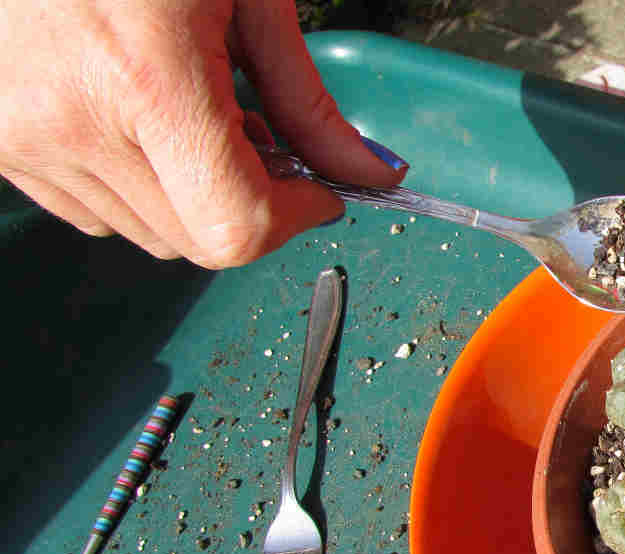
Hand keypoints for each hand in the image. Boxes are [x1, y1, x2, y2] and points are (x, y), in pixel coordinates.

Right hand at [0, 0, 407, 267]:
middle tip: (265, 141)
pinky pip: (96, 211)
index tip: (318, 193)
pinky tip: (148, 122)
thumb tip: (369, 173)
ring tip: (198, 114)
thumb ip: (309, 102)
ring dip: (194, 197)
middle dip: (249, 204)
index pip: (233, 226)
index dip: (293, 218)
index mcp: (145, 80)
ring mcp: (25, 136)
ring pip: (149, 234)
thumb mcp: (250, 0)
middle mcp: (73, 120)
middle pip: (196, 239)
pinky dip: (142, 186)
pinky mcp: (2, 144)